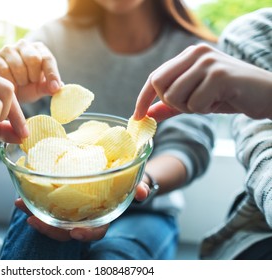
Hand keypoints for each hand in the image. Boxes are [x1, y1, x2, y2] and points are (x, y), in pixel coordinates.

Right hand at [0, 39, 61, 102]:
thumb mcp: (39, 89)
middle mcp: (24, 45)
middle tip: (30, 83)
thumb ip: (48, 88)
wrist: (6, 92)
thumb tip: (58, 87)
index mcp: (39, 49)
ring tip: (19, 83)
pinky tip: (10, 84)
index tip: (54, 88)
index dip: (52, 74)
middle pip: (34, 59)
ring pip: (19, 66)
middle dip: (33, 77)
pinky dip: (9, 82)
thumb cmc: (27, 88)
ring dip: (21, 81)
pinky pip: (4, 71)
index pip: (47, 59)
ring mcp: (8, 49)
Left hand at [14, 182, 150, 241]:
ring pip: (53, 218)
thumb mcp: (135, 182)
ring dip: (34, 213)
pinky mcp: (62, 198)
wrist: (118, 171)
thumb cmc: (127, 180)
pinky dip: (33, 201)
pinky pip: (47, 204)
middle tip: (32, 219)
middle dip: (49, 228)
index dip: (85, 234)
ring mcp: (72, 209)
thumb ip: (139, 186)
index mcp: (103, 216)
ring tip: (19, 204)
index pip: (95, 231)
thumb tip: (142, 192)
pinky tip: (21, 195)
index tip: (74, 232)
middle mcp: (86, 216)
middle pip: (66, 229)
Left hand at [134, 43, 271, 121]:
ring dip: (190, 107)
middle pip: (159, 84)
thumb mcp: (195, 99)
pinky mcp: (218, 75)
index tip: (137, 116)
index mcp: (188, 55)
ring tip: (210, 101)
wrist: (267, 95)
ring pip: (174, 96)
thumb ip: (170, 105)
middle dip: (172, 103)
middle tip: (194, 104)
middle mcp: (196, 53)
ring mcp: (207, 62)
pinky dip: (204, 109)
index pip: (155, 76)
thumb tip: (147, 113)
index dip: (143, 97)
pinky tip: (220, 101)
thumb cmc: (229, 95)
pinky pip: (193, 103)